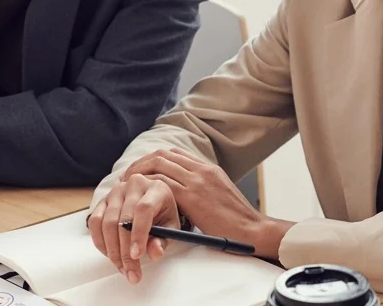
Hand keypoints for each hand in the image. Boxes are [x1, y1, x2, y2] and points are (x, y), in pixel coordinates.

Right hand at [88, 174, 179, 284]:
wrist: (151, 200)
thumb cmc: (162, 213)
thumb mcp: (170, 226)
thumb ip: (163, 240)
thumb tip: (154, 252)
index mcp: (155, 188)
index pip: (143, 209)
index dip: (139, 234)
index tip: (137, 256)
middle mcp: (134, 185)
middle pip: (123, 219)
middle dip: (125, 251)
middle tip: (131, 272)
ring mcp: (116, 191)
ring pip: (107, 222)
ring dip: (112, 250)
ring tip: (122, 267)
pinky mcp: (103, 200)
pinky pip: (95, 222)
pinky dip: (100, 242)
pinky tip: (110, 254)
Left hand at [123, 148, 294, 259]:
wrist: (253, 230)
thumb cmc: (237, 220)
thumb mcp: (219, 193)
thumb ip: (202, 187)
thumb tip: (181, 193)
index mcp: (208, 168)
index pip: (174, 153)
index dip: (153, 158)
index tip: (141, 168)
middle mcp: (201, 169)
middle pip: (163, 155)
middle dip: (142, 163)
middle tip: (128, 175)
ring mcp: (197, 181)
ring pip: (160, 165)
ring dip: (140, 173)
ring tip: (128, 184)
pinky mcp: (194, 197)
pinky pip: (163, 185)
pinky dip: (148, 188)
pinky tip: (139, 197)